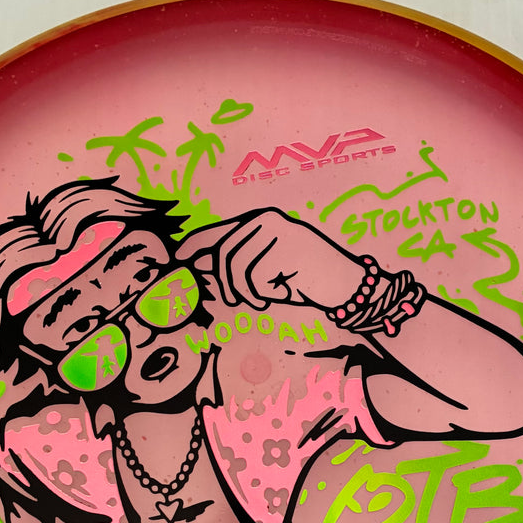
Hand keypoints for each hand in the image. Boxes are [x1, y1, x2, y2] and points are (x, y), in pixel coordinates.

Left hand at [176, 209, 362, 310]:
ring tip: (263, 299)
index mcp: (257, 222)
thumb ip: (237, 264)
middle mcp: (263, 221)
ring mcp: (275, 232)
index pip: (215, 233)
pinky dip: (263, 293)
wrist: (344, 282)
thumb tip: (197, 269)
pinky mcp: (284, 247)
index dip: (192, 247)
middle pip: (223, 255)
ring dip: (246, 292)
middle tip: (237, 301)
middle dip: (225, 284)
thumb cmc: (303, 278)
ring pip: (236, 268)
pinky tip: (280, 293)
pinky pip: (255, 278)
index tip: (177, 262)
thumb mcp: (266, 269)